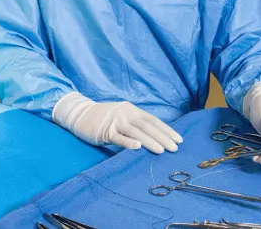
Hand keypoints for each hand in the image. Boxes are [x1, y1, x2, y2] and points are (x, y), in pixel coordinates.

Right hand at [52, 92, 182, 153]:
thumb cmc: (105, 117)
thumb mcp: (124, 116)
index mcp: (133, 110)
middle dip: (163, 137)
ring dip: (150, 141)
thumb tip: (154, 136)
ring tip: (162, 151)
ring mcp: (116, 122)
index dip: (167, 130)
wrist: (80, 113)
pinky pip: (118, 138)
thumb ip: (136, 123)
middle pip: (148, 126)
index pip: (154, 121)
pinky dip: (128, 142)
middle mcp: (127, 114)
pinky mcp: (104, 131)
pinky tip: (138, 148)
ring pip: (136, 132)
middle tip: (175, 148)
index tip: (179, 140)